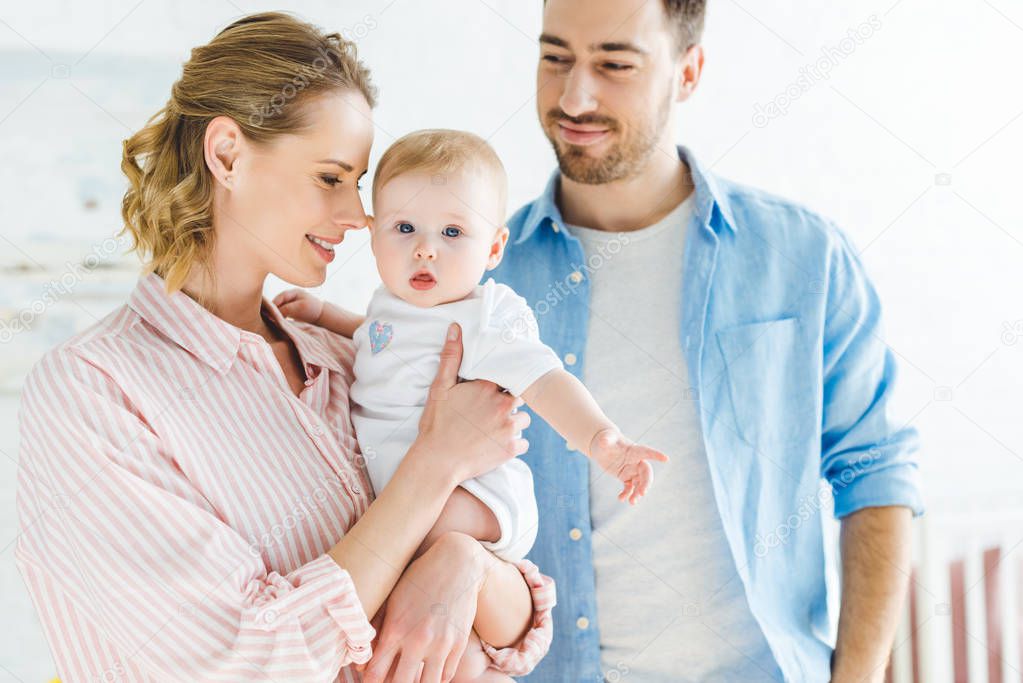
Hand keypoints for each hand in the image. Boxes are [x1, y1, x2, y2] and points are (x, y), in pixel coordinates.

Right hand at [272, 288, 323, 323]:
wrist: (322, 316)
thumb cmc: (312, 310)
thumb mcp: (299, 308)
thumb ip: (286, 309)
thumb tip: (273, 313)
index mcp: (293, 292)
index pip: (279, 297)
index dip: (273, 305)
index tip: (269, 313)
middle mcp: (290, 296)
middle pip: (277, 302)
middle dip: (273, 309)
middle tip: (269, 318)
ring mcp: (290, 303)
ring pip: (279, 308)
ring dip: (275, 313)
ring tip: (272, 320)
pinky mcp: (291, 310)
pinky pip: (282, 312)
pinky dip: (279, 316)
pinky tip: (277, 322)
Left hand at [358, 531, 490, 682]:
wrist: (457, 563)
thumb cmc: (418, 578)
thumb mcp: (392, 599)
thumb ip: (375, 631)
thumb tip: (361, 665)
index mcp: (396, 629)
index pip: (375, 673)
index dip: (369, 681)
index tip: (370, 679)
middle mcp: (418, 640)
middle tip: (391, 679)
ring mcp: (442, 643)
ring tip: (411, 677)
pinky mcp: (459, 643)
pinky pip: (446, 675)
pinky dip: (436, 678)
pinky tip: (428, 672)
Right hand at [414, 323, 530, 483]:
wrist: (437, 461)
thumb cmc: (436, 424)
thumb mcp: (440, 387)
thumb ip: (451, 357)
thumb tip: (456, 328)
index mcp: (488, 387)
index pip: (508, 377)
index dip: (500, 385)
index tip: (492, 392)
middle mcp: (503, 405)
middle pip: (519, 398)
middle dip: (508, 403)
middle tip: (490, 413)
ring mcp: (509, 427)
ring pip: (523, 420)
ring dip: (513, 423)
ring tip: (493, 429)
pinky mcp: (511, 449)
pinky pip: (523, 443)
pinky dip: (513, 444)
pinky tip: (496, 444)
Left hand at [589, 428, 668, 504]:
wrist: (602, 447)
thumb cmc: (606, 439)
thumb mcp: (605, 439)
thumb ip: (606, 440)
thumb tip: (603, 442)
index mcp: (634, 450)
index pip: (647, 452)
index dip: (656, 455)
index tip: (666, 459)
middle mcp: (636, 461)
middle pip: (645, 473)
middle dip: (646, 484)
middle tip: (642, 493)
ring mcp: (632, 470)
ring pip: (639, 483)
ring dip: (637, 493)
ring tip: (632, 502)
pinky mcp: (625, 477)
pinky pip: (629, 488)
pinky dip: (627, 494)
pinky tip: (621, 499)